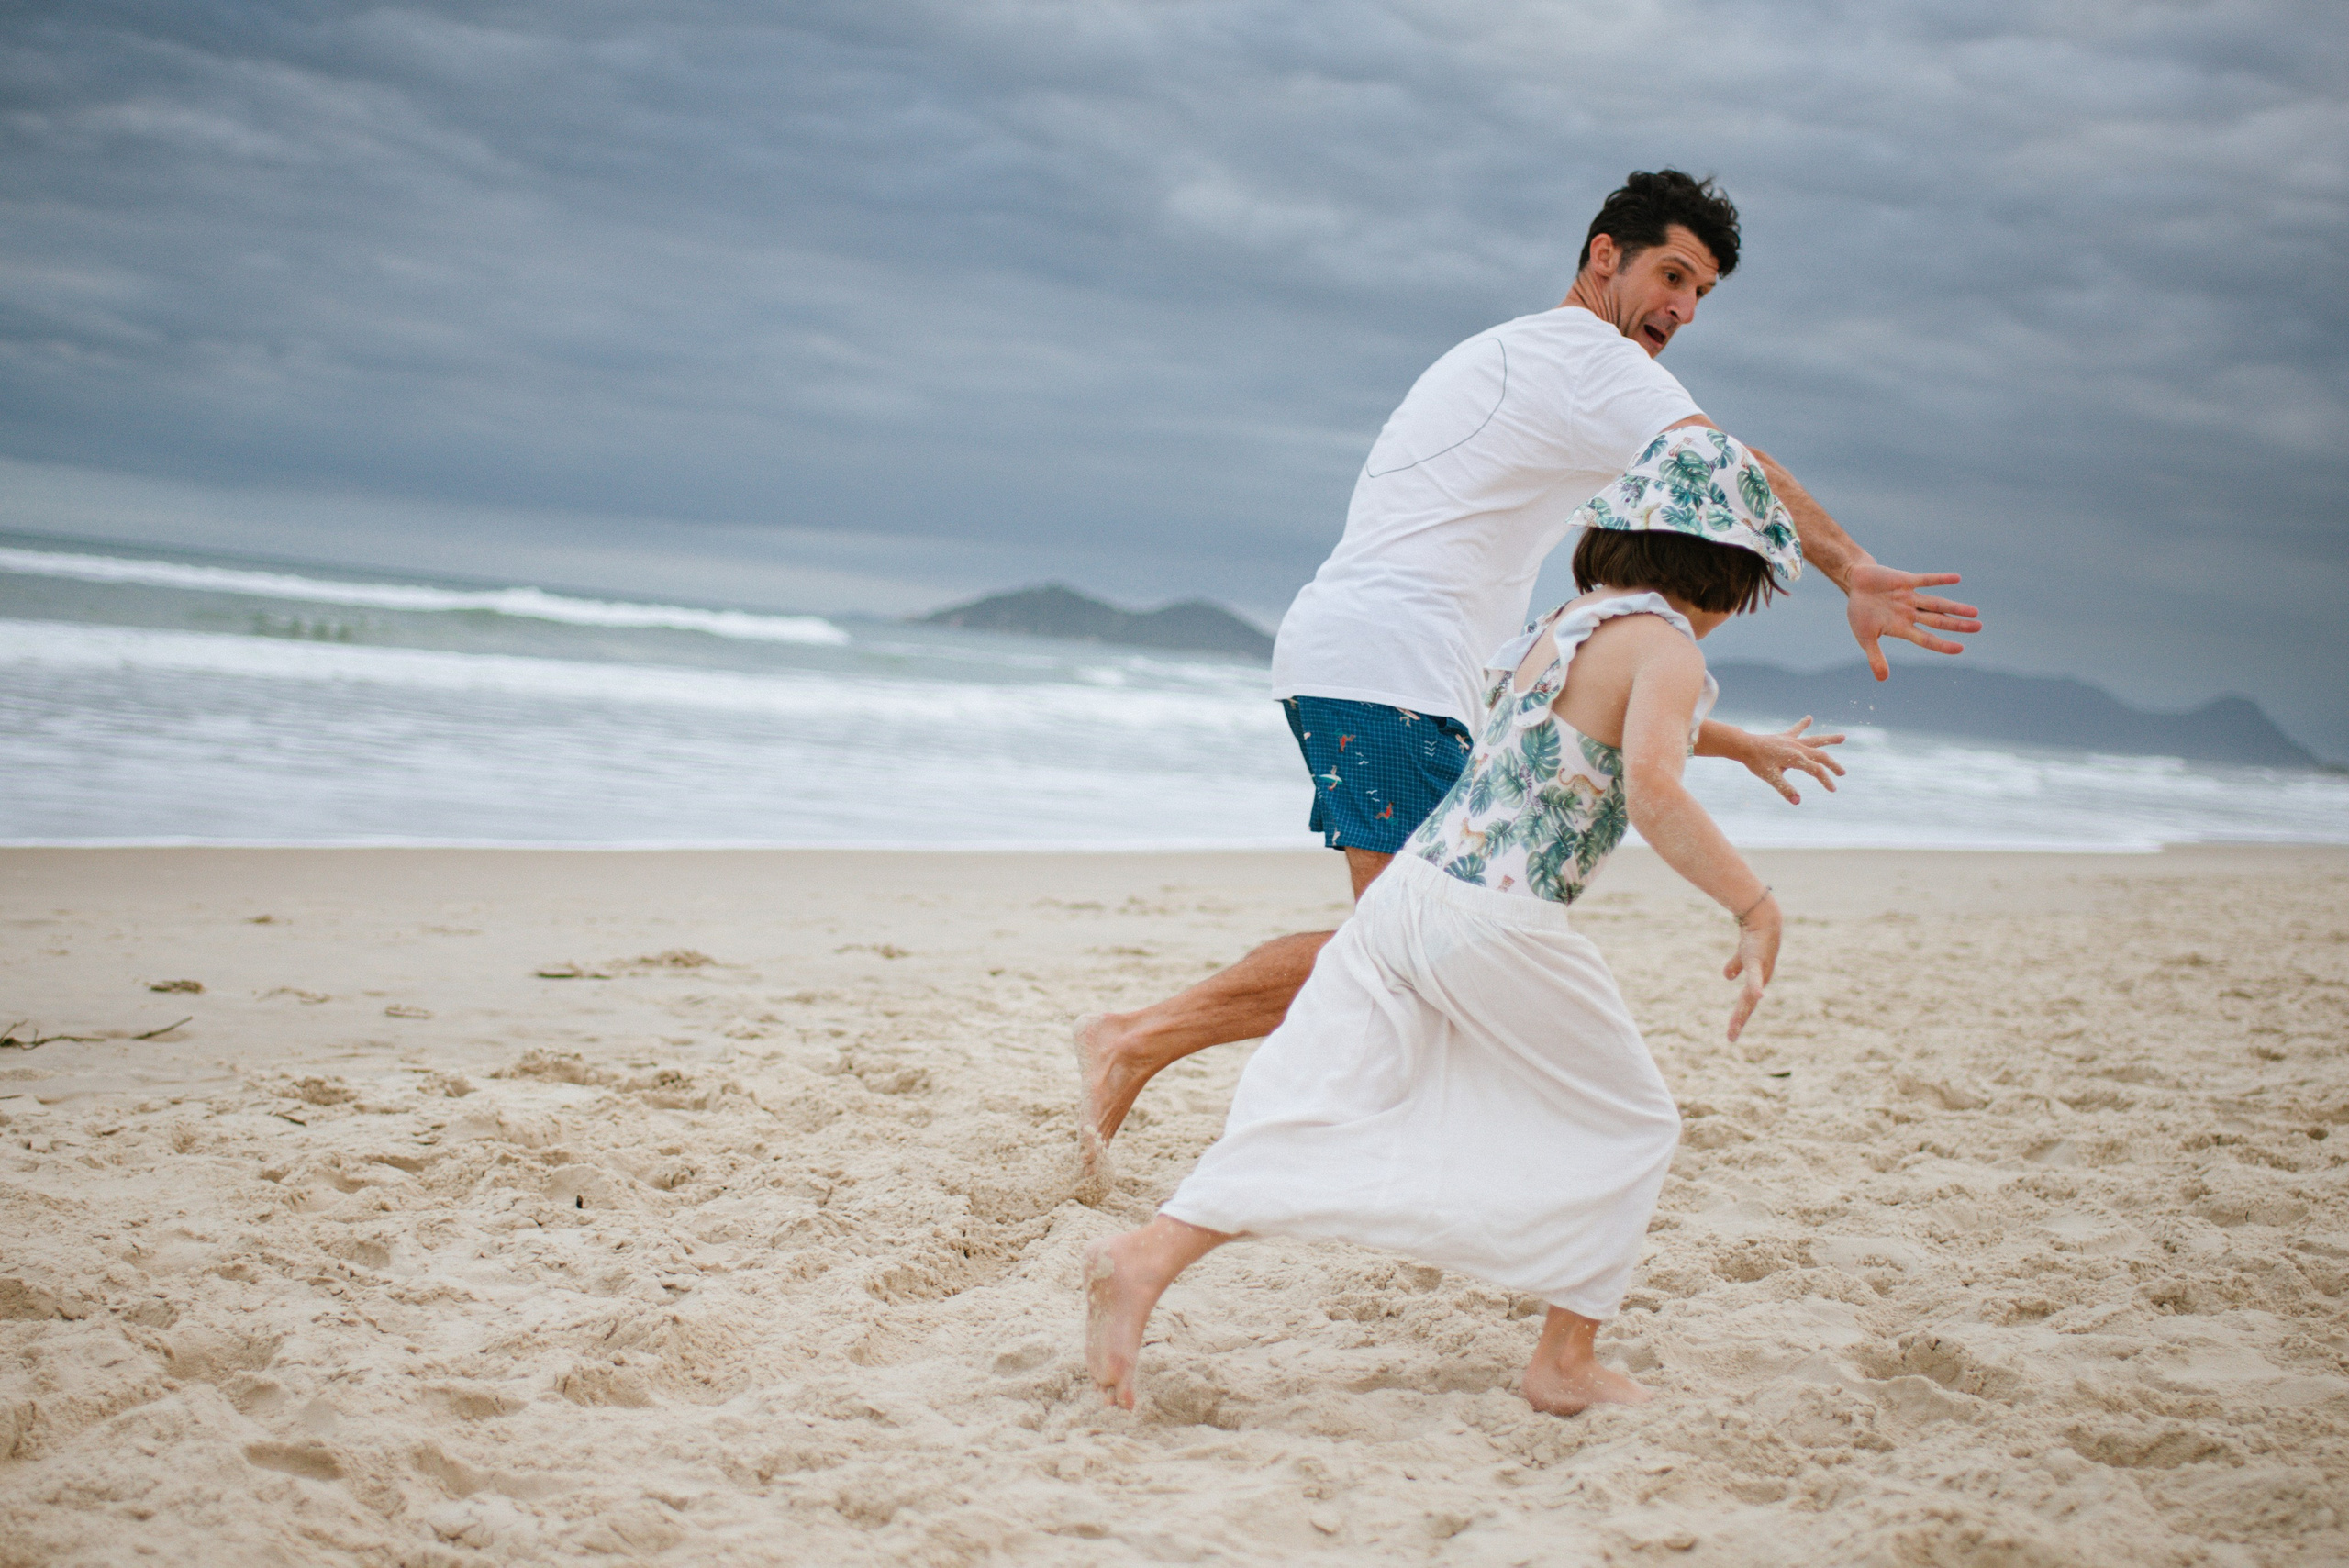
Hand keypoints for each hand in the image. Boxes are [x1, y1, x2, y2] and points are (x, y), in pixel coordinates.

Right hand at [1723, 898, 1778, 1041]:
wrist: (1763, 920)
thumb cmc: (1754, 937)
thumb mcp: (1742, 956)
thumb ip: (1735, 966)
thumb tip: (1727, 978)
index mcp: (1757, 982)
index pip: (1746, 1005)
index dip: (1739, 1019)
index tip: (1731, 1035)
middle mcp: (1761, 980)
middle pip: (1747, 1005)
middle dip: (1739, 1021)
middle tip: (1730, 1038)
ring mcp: (1760, 972)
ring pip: (1750, 996)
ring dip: (1743, 1010)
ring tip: (1736, 1025)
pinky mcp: (1757, 961)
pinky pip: (1754, 975)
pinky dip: (1756, 986)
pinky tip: (1758, 995)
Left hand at [1740, 718, 1844, 803]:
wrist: (1744, 746)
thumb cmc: (1757, 762)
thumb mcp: (1771, 777)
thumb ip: (1785, 789)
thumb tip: (1798, 802)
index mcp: (1796, 758)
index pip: (1816, 770)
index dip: (1826, 780)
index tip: (1833, 789)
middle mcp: (1797, 747)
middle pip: (1820, 756)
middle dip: (1832, 765)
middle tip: (1843, 773)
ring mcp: (1792, 741)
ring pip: (1815, 740)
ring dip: (1829, 740)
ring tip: (1843, 737)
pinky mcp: (1785, 737)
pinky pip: (1797, 730)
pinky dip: (1803, 724)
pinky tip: (1809, 718)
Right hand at [1845, 562, 1981, 681]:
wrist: (1855, 584)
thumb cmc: (1860, 612)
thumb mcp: (1865, 637)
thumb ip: (1875, 657)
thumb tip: (1883, 679)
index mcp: (1902, 628)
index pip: (1926, 639)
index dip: (1942, 645)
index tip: (1960, 649)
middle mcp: (1910, 613)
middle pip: (1938, 620)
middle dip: (1957, 625)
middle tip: (1979, 627)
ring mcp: (1910, 597)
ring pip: (1936, 603)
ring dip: (1955, 607)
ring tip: (1975, 612)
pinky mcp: (1906, 580)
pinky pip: (1926, 579)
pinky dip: (1940, 579)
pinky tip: (1957, 578)